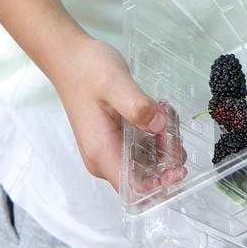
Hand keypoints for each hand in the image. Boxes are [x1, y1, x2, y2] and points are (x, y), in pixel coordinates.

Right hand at [52, 34, 185, 195]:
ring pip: (143, 163)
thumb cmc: (87, 69)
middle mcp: (103, 158)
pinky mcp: (112, 139)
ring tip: (167, 115)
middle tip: (174, 130)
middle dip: (165, 161)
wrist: (69, 58)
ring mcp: (107, 149)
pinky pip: (139, 148)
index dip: (158, 186)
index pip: (132, 189)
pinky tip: (159, 113)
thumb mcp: (115, 82)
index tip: (178, 167)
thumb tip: (159, 125)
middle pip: (142, 178)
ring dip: (161, 147)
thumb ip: (137, 105)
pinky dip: (153, 137)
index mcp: (101, 152)